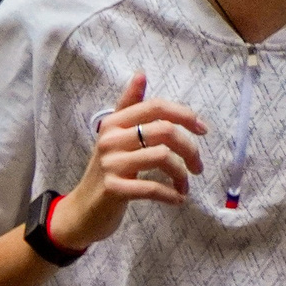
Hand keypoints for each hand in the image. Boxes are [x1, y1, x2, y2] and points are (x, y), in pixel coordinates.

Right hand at [54, 71, 206, 248]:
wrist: (82, 211)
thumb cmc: (107, 171)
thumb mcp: (115, 136)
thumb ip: (129, 107)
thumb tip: (141, 73)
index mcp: (114, 122)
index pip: (156, 107)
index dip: (185, 115)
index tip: (203, 130)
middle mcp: (111, 138)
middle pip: (165, 131)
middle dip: (190, 149)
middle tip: (198, 166)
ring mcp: (111, 163)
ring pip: (162, 157)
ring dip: (182, 174)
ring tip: (184, 186)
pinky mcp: (113, 188)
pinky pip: (152, 187)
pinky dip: (171, 194)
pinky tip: (178, 199)